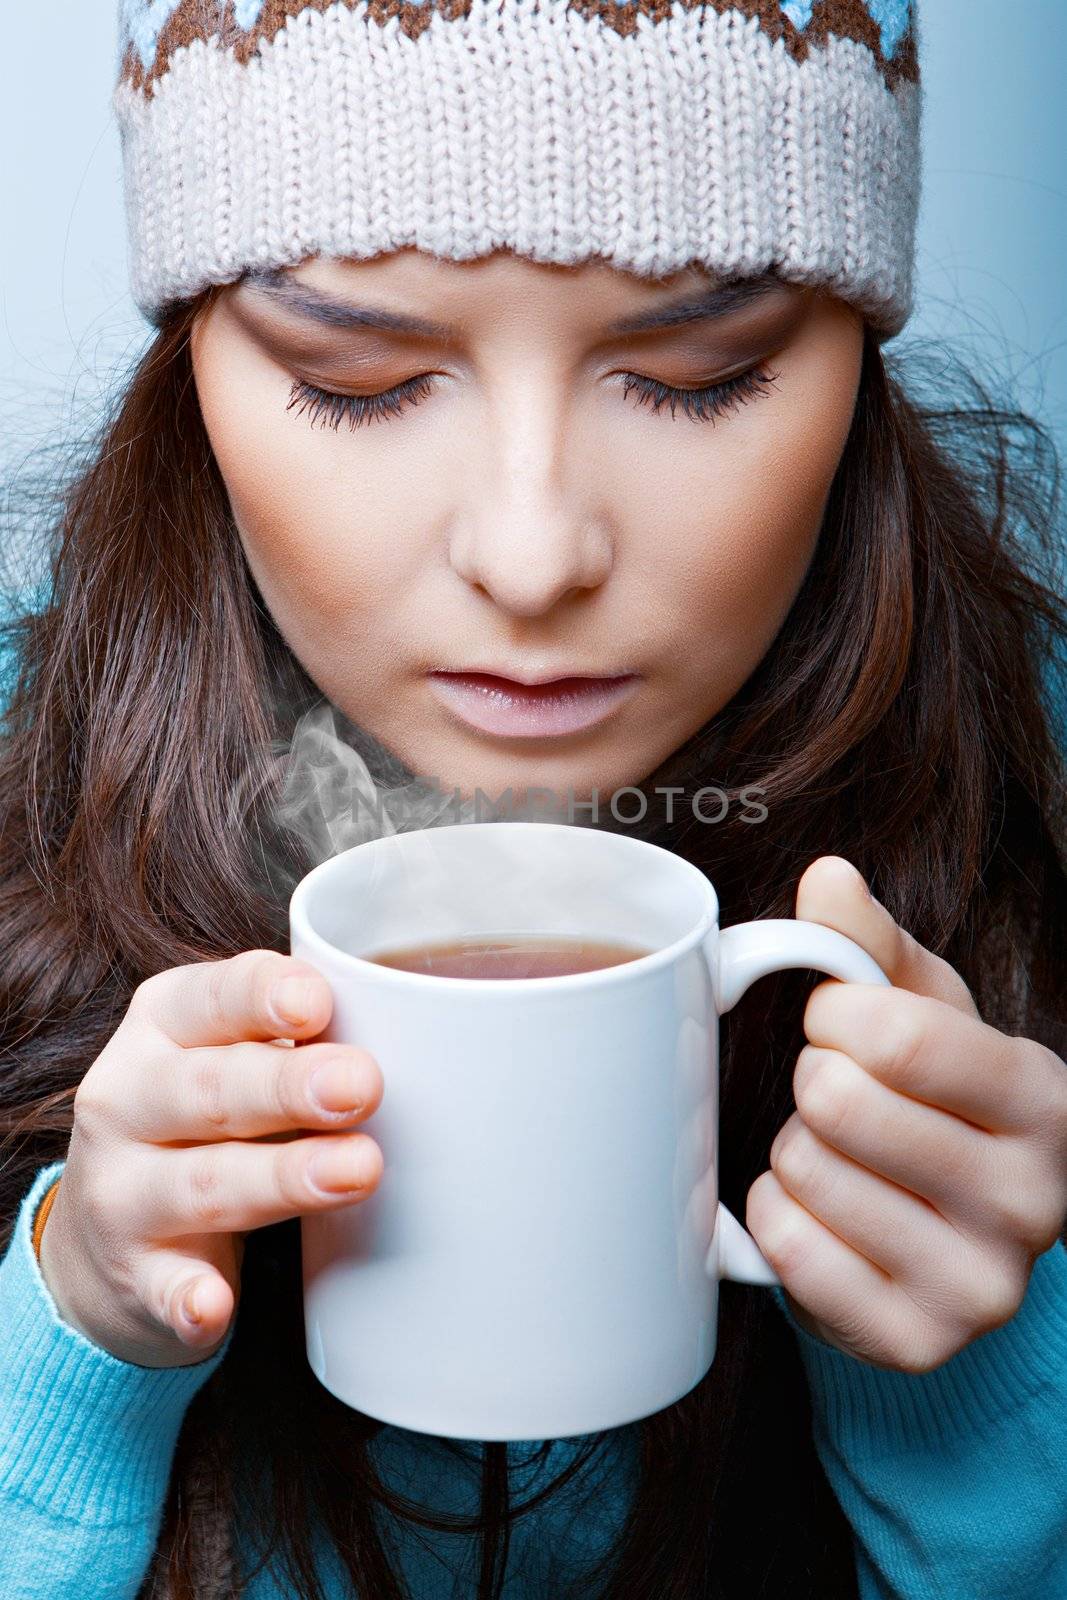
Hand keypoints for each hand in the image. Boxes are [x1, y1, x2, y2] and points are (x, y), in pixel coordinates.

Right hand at [39, 950, 382, 1367]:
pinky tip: (214, 1306)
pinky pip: (162, 1289)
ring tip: (356, 1171)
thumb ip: (302, 1040)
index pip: (209, 998)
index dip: (262, 997)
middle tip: (362, 1085)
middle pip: (210, 1089)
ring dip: (279, 1179)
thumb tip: (415, 1031)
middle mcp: (127, 1102)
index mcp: (161, 1028)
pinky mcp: (132, 1276)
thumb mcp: (235, 1056)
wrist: (113, 1233)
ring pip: (202, 1184)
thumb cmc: (210, 1120)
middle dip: (288, 1086)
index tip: (317, 1004)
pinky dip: (187, 1300)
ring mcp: (122, 1192)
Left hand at [745, 856, 1066, 1372]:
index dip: (838, 1017)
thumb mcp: (922, 1013)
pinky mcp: (914, 1342)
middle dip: (812, 1083)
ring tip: (836, 1157)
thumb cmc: (931, 1104)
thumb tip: (828, 879)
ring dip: (794, 1150)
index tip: (838, 1024)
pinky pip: (787, 1245)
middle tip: (834, 1096)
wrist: (942, 1239)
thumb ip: (871, 944)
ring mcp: (980, 1286)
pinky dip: (775, 1215)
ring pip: (806, 1171)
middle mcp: (1032, 1203)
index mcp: (1045, 1103)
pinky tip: (818, 1213)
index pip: (902, 1037)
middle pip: (843, 1103)